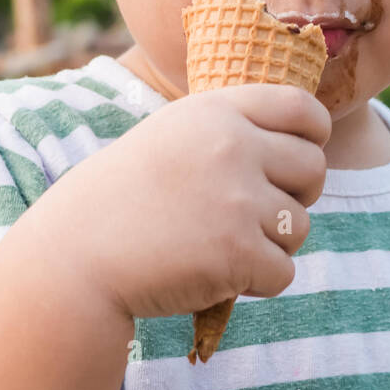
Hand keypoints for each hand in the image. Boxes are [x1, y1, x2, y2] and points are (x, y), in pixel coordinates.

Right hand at [57, 84, 330, 322]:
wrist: (75, 257)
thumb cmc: (122, 199)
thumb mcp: (171, 136)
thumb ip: (228, 131)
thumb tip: (299, 143)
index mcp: (216, 111)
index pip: (302, 107)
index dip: (314, 135)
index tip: (303, 155)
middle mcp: (233, 147)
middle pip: (314, 169)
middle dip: (296, 196)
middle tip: (256, 215)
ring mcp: (238, 199)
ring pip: (300, 226)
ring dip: (272, 244)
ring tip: (221, 247)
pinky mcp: (238, 252)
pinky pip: (284, 272)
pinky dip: (258, 282)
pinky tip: (217, 275)